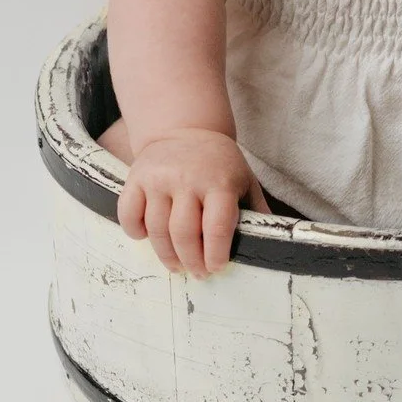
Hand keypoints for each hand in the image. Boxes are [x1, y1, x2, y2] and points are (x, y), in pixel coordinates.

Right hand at [115, 129, 269, 277]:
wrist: (186, 129)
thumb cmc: (220, 163)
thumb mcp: (244, 181)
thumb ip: (256, 211)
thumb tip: (273, 244)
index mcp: (219, 181)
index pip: (217, 227)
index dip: (215, 254)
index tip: (216, 267)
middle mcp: (187, 178)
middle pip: (184, 233)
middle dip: (191, 261)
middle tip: (198, 273)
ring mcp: (159, 178)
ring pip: (156, 229)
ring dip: (166, 255)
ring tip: (177, 264)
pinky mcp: (136, 178)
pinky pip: (128, 213)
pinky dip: (135, 232)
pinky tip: (146, 238)